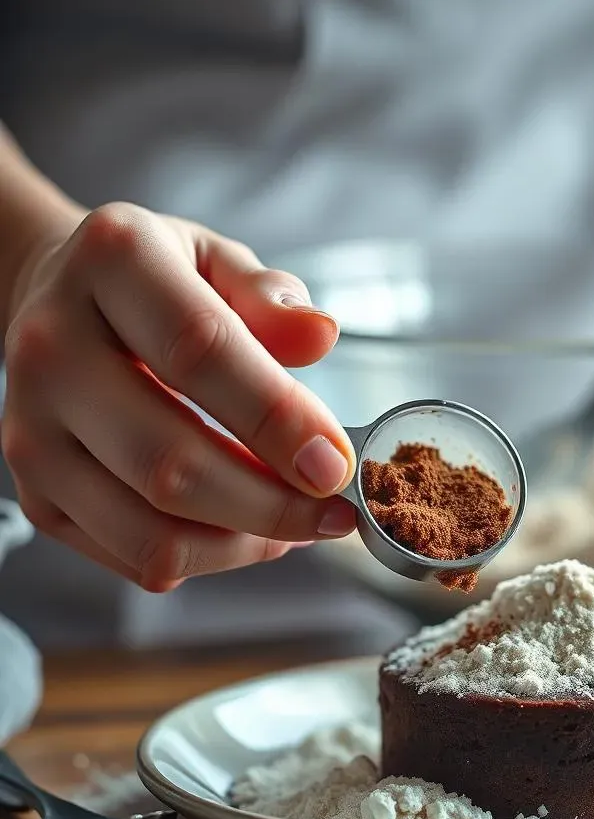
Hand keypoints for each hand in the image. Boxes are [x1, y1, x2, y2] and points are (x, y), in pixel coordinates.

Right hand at [2, 202, 357, 591]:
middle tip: (335, 512)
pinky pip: (137, 557)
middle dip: (272, 505)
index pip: (201, 352)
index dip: (278, 419)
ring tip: (300, 525)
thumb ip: (271, 297)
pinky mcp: (37, 494)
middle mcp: (54, 350)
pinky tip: (250, 529)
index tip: (336, 464)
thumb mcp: (220, 260)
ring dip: (245, 544)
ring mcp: (31, 431)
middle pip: (170, 463)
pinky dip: (211, 557)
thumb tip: (320, 335)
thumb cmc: (159, 283)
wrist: (58, 299)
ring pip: (151, 532)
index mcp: (112, 264)